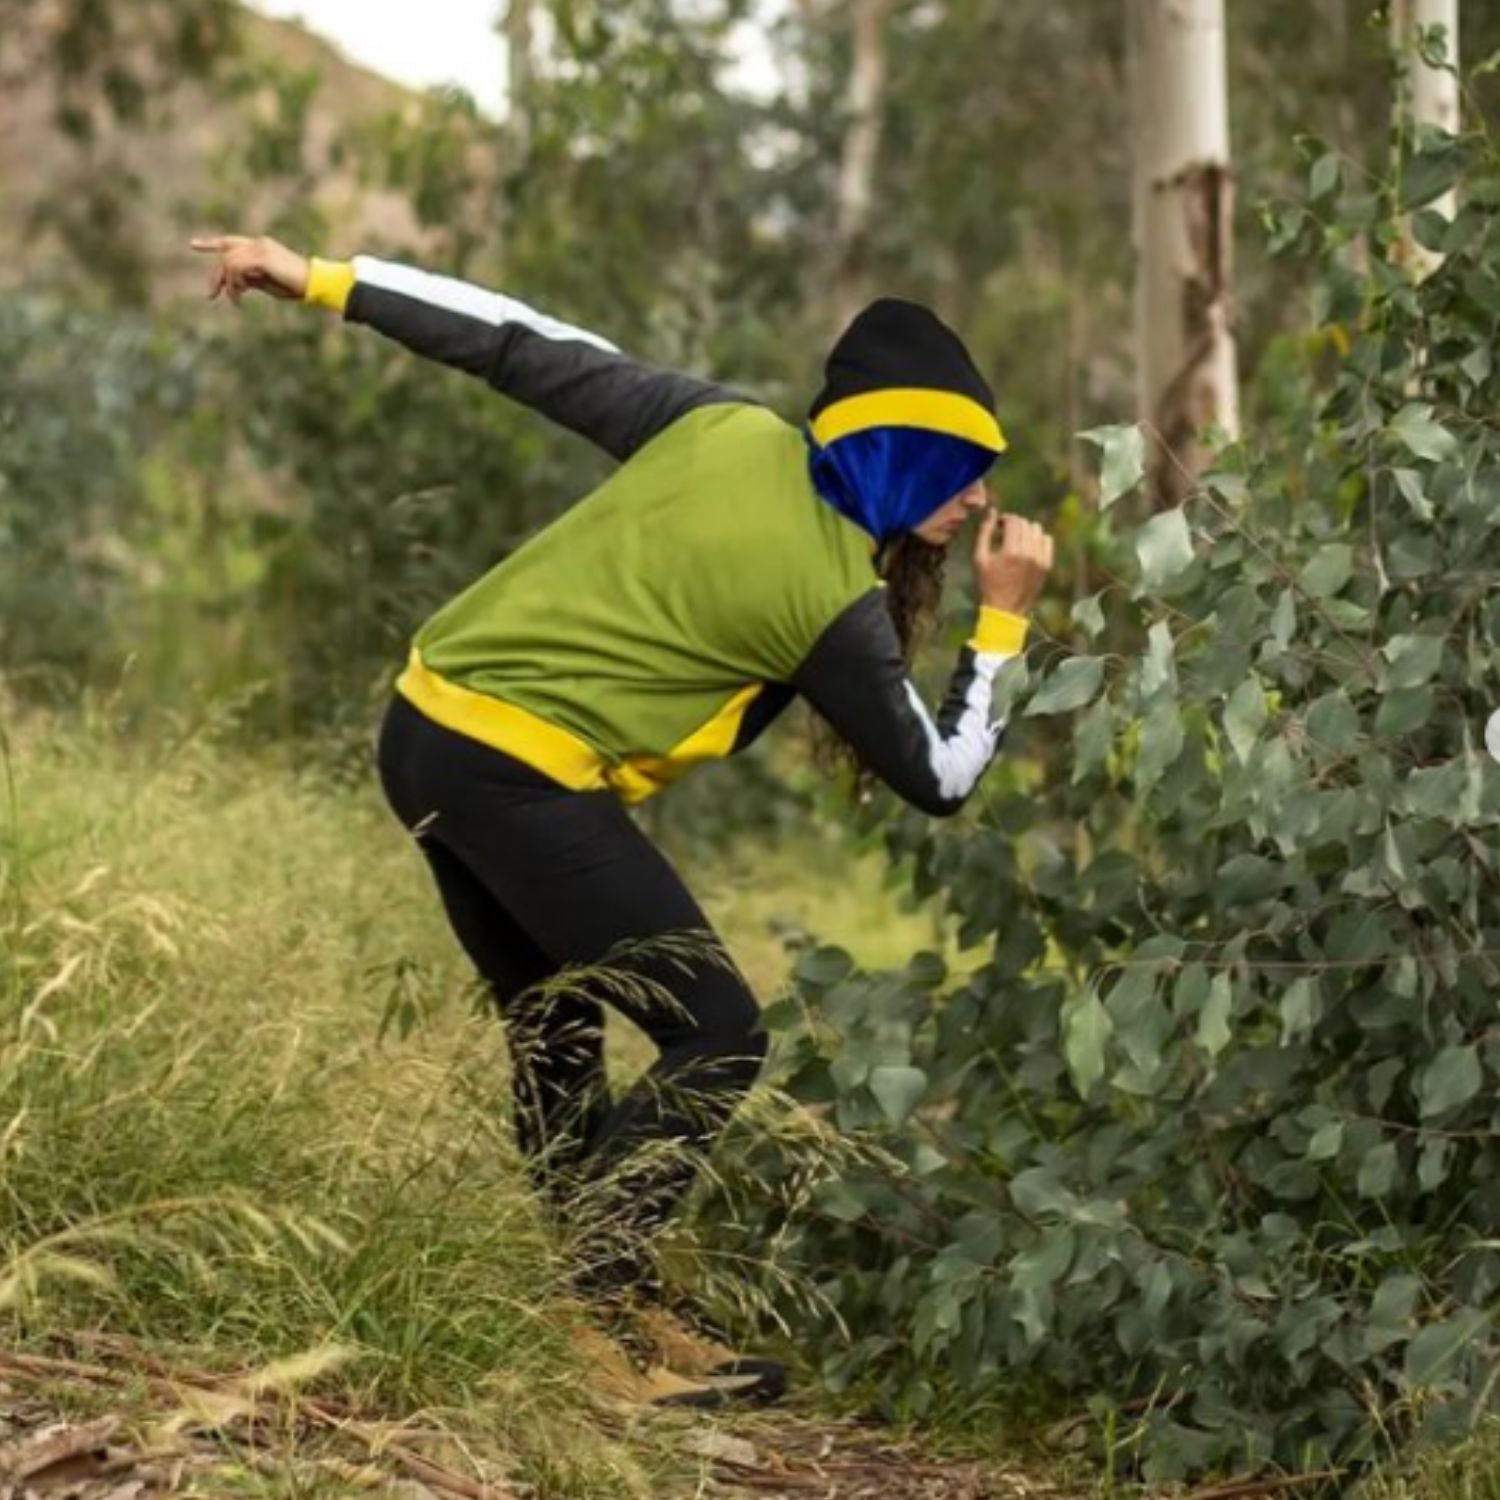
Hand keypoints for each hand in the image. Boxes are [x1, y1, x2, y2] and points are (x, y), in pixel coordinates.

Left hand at [189, 233, 309, 303]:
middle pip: (225, 255)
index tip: (192, 245)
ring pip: (228, 262)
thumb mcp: (267, 283)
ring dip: (228, 284)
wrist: (314, 283)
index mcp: (260, 246)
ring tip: (236, 300)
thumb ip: (250, 278)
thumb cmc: (296, 286)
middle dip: (216, 277)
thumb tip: (235, 284)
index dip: (210, 243)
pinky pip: (236, 268)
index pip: (230, 242)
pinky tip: (240, 296)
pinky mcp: (262, 256)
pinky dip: (234, 284)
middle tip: (211, 296)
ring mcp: (259, 248)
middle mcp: (258, 243)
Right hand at [974, 507, 1052, 615]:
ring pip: (1037, 530)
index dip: (1005, 519)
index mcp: (1011, 551)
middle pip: (1025, 523)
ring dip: (1026, 530)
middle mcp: (1029, 553)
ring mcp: (1040, 559)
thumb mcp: (980, 558)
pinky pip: (1047, 540)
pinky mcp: (1047, 565)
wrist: (1006, 609)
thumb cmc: (988, 584)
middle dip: (1014, 524)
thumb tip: (992, 512)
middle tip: (1006, 533)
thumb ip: (985, 532)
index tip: (999, 525)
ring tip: (1017, 540)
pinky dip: (1038, 539)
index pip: (1013, 521)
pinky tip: (1028, 547)